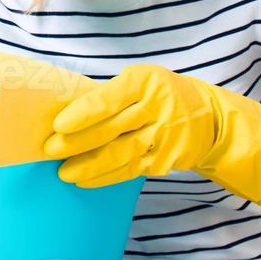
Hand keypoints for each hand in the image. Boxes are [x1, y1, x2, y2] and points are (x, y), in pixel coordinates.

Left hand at [41, 63, 260, 207]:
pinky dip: (105, 177)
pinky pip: (130, 170)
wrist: (210, 116)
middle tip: (50, 150)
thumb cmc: (161, 92)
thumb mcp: (140, 80)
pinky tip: (85, 180)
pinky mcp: (165, 161)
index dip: (82, 114)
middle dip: (78, 142)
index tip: (58, 124)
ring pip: (121, 155)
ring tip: (64, 172)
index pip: (109, 100)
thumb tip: (66, 112)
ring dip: (89, 166)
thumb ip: (110, 94)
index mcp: (145, 82)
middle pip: (112, 130)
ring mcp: (164, 138)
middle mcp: (157, 109)